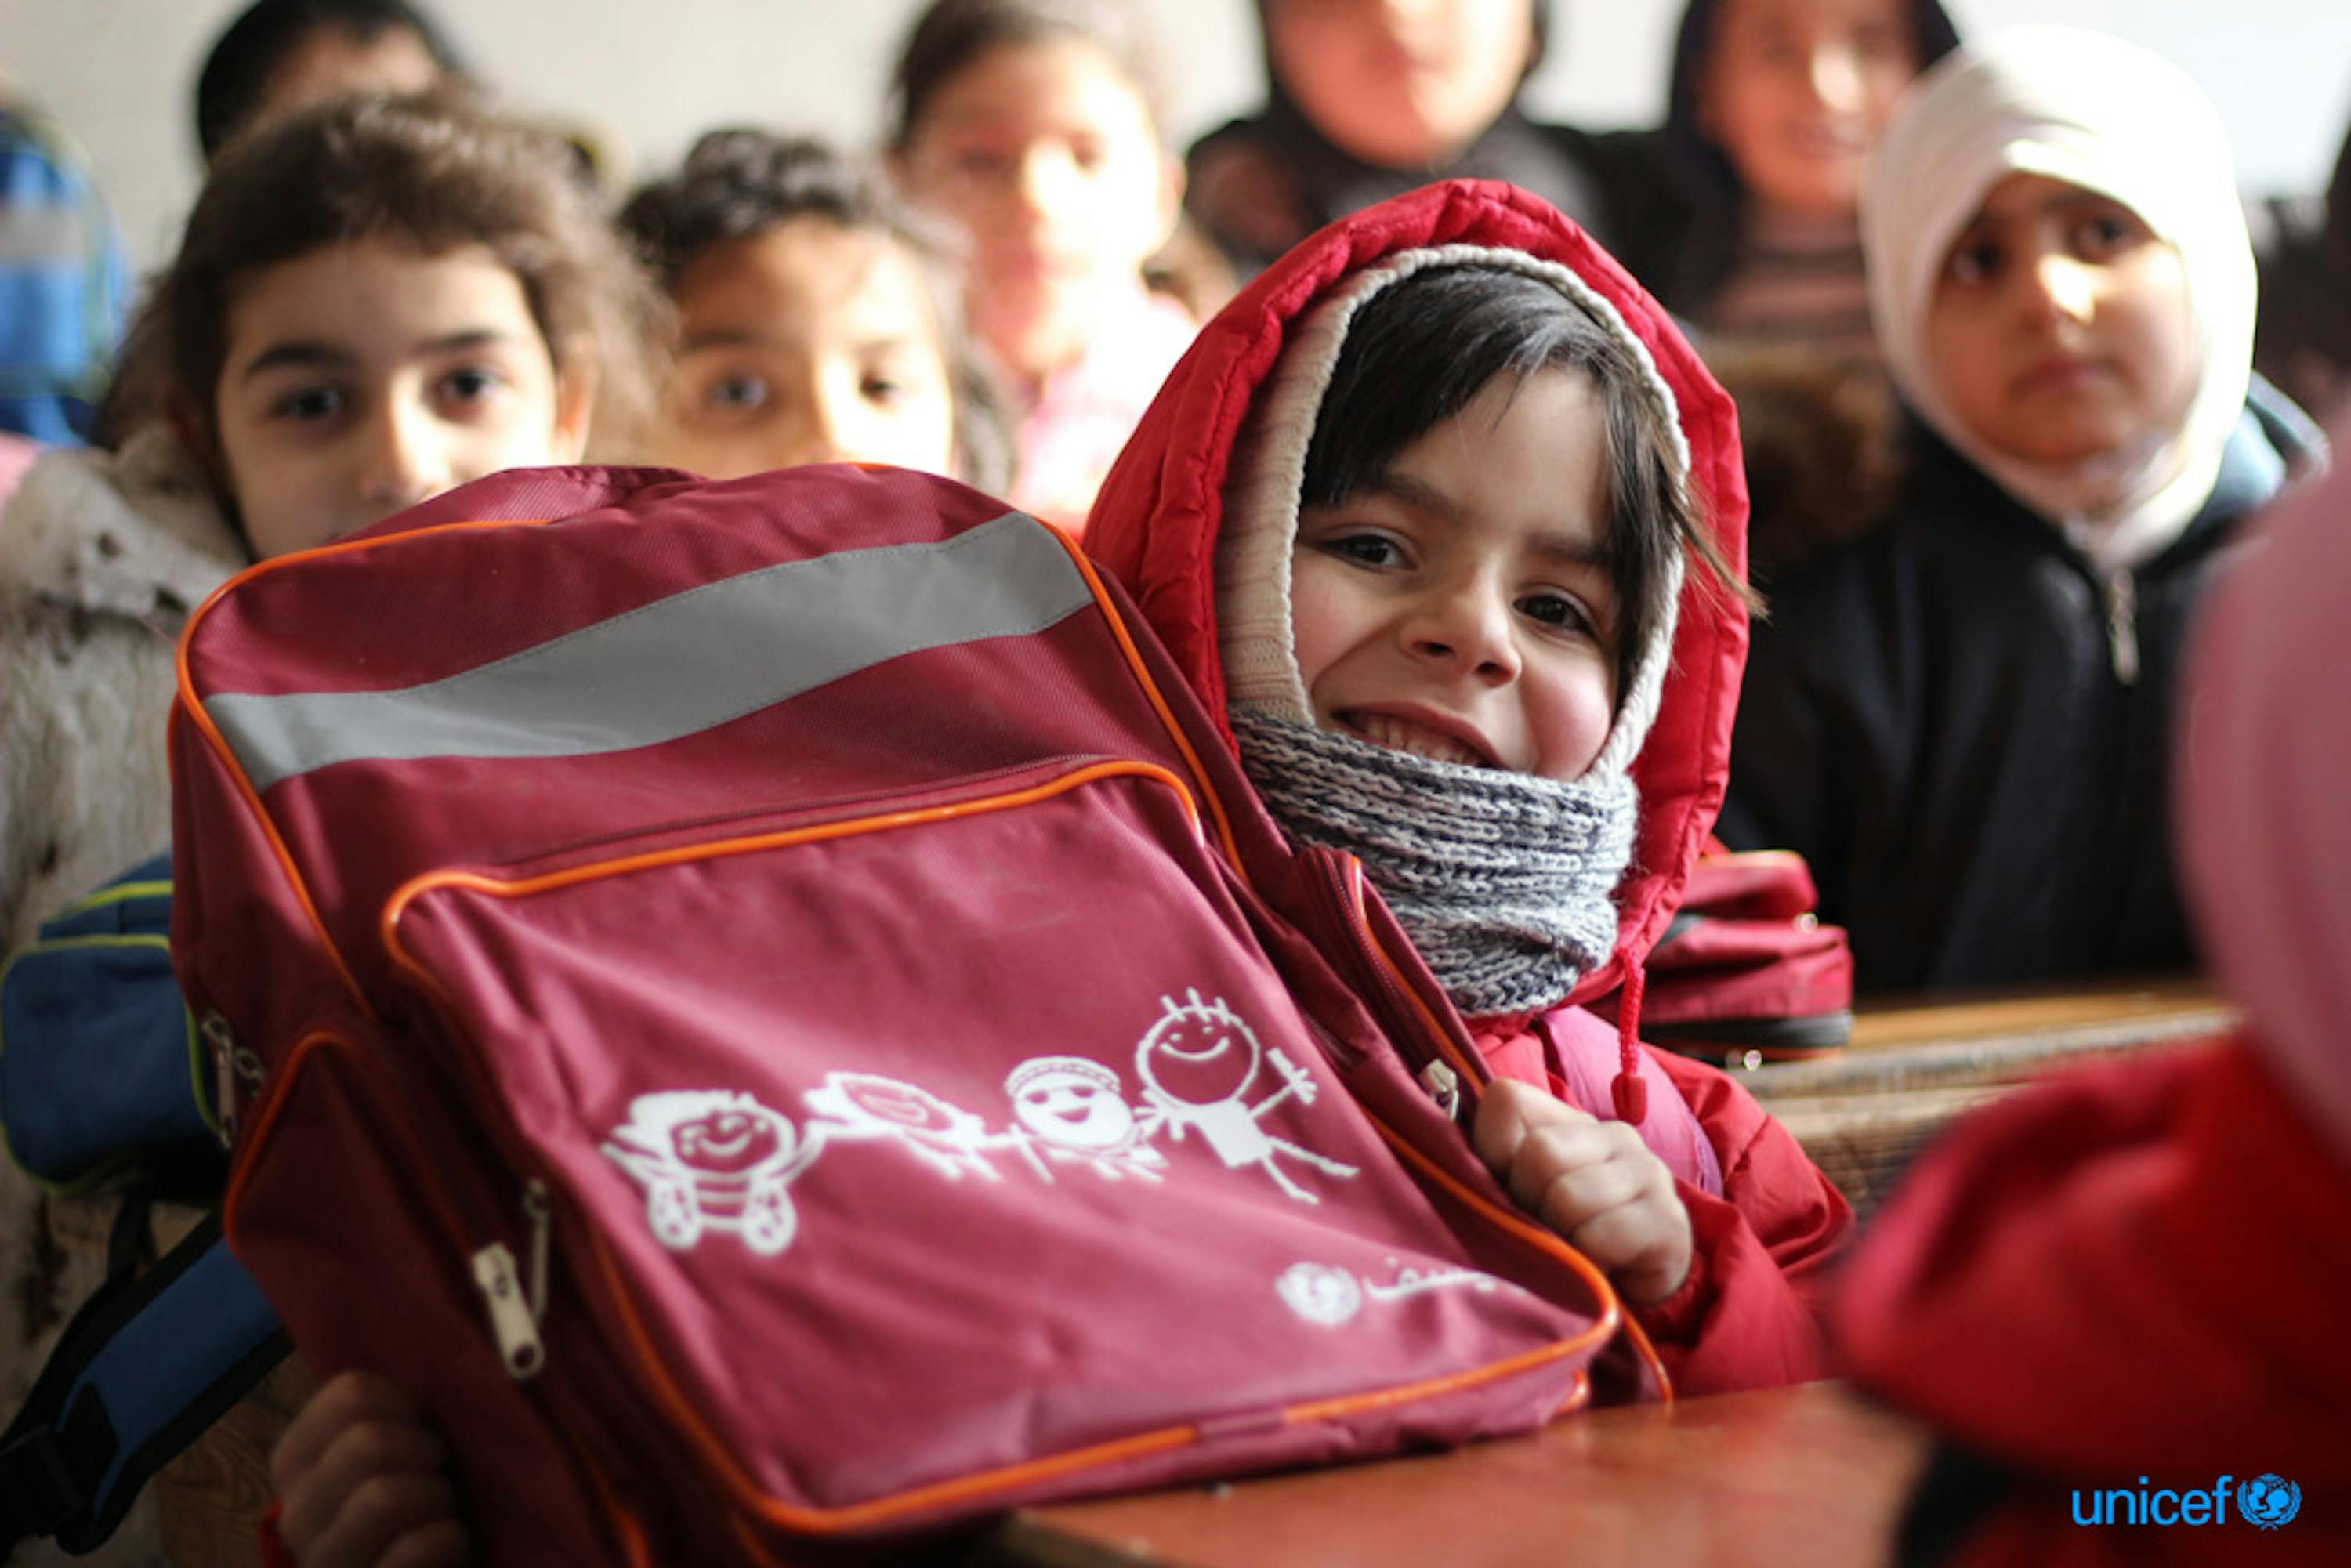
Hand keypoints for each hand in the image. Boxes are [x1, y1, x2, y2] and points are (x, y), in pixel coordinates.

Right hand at [272, 1372, 468, 1567]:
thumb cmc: (411, 1500)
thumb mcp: (390, 1448)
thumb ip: (390, 1408)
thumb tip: (432, 1344)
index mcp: (296, 1461)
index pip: (350, 1394)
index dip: (404, 1402)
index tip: (420, 1424)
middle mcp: (296, 1514)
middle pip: (368, 1444)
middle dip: (424, 1451)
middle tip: (437, 1471)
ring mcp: (323, 1561)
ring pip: (383, 1496)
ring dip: (436, 1497)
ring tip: (441, 1510)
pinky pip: (413, 1550)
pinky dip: (447, 1538)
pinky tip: (450, 1541)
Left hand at [1472, 1079, 1693, 1303]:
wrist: (1635, 1287)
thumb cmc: (1564, 1237)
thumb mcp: (1520, 1198)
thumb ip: (1487, 1171)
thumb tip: (1454, 1167)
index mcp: (1566, 1120)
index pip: (1505, 1100)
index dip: (1492, 1152)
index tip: (1507, 1189)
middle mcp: (1612, 1134)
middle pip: (1538, 1153)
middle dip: (1528, 1202)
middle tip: (1545, 1228)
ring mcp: (1647, 1171)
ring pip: (1568, 1196)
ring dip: (1561, 1236)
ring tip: (1573, 1247)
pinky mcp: (1668, 1219)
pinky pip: (1600, 1236)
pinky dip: (1589, 1260)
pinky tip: (1601, 1264)